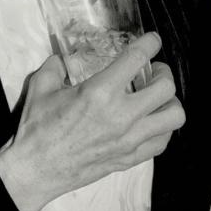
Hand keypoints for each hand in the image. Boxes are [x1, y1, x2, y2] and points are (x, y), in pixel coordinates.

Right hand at [0, 32, 184, 210]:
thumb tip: (64, 59)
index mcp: (99, 92)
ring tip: (158, 98)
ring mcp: (129, 140)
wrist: (36, 171)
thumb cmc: (37, 130)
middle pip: (165, 88)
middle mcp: (120, 115)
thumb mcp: (41, 86)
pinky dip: (162, 128)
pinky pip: (162, 141)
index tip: (153, 40)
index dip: (150, 43)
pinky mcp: (129, 158)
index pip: (137, 59)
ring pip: (174, 117)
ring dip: (170, 102)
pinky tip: (151, 122)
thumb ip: (57, 66)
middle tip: (154, 71)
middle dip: (163, 73)